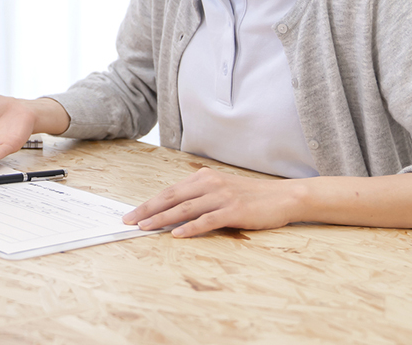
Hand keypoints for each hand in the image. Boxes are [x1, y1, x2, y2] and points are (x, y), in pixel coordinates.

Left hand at [122, 168, 300, 237]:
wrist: (282, 196)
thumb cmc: (249, 196)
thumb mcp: (220, 190)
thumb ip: (198, 197)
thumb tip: (172, 213)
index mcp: (202, 178)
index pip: (169, 191)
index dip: (148, 203)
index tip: (131, 214)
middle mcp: (209, 183)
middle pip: (171, 198)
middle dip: (147, 210)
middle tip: (129, 221)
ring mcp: (221, 196)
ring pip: (185, 208)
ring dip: (162, 219)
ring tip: (145, 227)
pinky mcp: (234, 210)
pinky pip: (207, 220)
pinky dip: (191, 228)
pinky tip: (177, 235)